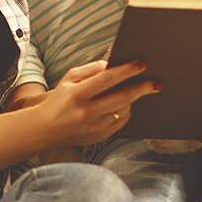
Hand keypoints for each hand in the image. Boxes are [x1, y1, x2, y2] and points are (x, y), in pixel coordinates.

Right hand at [32, 59, 160, 150]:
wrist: (46, 129)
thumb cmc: (59, 100)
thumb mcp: (68, 79)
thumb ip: (90, 69)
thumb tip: (112, 63)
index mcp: (77, 94)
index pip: (107, 79)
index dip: (126, 70)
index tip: (142, 63)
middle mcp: (86, 111)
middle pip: (121, 97)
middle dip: (142, 88)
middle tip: (156, 82)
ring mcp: (94, 126)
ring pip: (124, 109)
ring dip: (132, 99)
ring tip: (134, 92)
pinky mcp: (100, 137)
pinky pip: (121, 121)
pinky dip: (126, 111)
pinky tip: (124, 105)